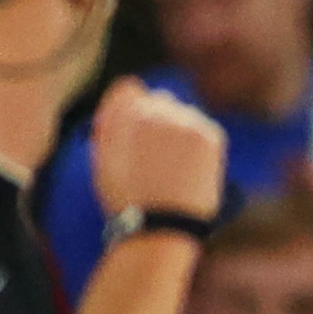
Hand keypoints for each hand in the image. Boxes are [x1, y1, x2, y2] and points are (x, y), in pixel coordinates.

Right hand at [85, 78, 226, 228]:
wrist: (161, 226)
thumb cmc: (125, 197)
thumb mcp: (102, 158)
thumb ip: (111, 119)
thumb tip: (128, 87)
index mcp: (127, 115)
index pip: (128, 89)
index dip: (125, 111)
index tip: (127, 133)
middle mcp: (159, 112)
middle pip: (158, 99)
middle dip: (153, 119)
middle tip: (148, 154)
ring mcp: (187, 123)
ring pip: (180, 113)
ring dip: (174, 129)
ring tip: (167, 164)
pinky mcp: (210, 136)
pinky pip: (199, 126)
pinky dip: (192, 140)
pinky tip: (183, 164)